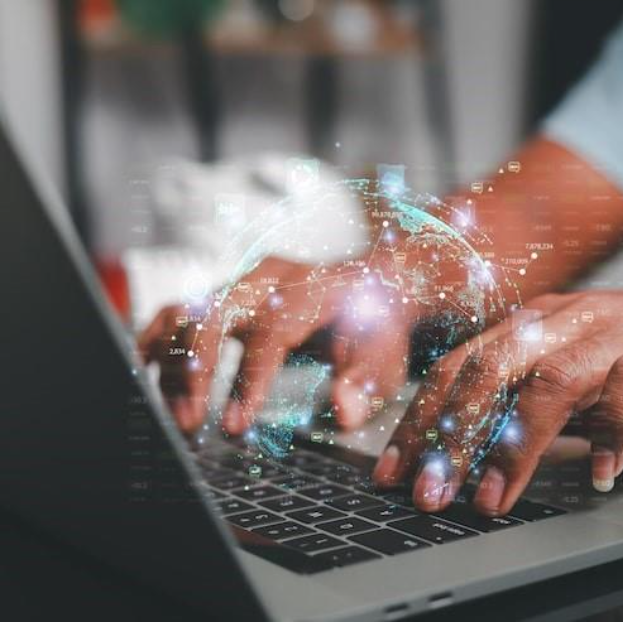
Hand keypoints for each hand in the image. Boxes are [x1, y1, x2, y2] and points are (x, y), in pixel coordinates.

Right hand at [138, 256, 414, 433]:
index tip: (235, 426)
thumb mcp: (385, 358)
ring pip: (187, 312)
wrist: (373, 288)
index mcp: (311, 289)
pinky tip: (148, 382)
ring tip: (179, 419)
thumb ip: (366, 383)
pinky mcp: (225, 294)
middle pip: (213, 312)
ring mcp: (242, 283)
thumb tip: (342, 410)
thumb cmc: (376, 328)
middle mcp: (270, 279)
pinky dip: (157, 346)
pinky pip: (178, 314)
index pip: (272, 331)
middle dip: (193, 370)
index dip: (249, 380)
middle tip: (189, 425)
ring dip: (171, 367)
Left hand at [373, 286, 622, 514]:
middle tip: (428, 493)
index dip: (423, 418)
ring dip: (513, 446)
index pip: (461, 366)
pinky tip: (599, 476)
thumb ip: (530, 400)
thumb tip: (471, 452)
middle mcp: (566, 322)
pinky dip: (609, 438)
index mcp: (536, 324)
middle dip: (451, 437)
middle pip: (489, 371)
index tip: (395, 469)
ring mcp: (614, 336)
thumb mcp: (578, 372)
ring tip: (491, 497)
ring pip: (548, 383)